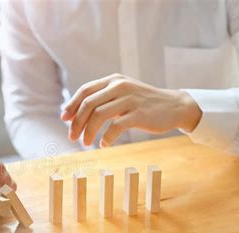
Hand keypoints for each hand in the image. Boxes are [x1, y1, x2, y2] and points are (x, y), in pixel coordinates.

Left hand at [61, 74, 201, 146]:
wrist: (174, 106)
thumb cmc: (142, 104)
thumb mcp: (121, 96)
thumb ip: (101, 101)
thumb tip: (73, 116)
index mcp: (113, 81)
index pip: (85, 90)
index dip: (72, 105)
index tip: (64, 120)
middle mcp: (120, 87)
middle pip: (88, 104)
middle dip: (76, 122)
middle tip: (72, 137)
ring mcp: (130, 99)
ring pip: (99, 115)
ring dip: (88, 132)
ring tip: (86, 143)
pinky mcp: (139, 114)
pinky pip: (116, 127)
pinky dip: (106, 138)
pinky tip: (104, 144)